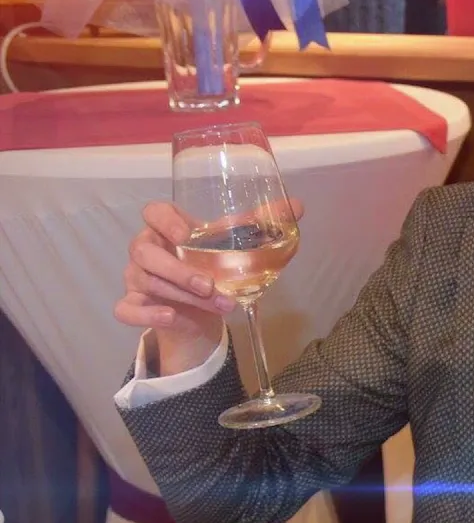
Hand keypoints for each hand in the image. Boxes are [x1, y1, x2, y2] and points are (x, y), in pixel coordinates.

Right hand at [114, 198, 304, 373]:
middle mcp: (146, 249)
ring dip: (183, 295)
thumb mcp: (235, 245)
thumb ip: (262, 224)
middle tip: (209, 285)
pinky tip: (171, 317)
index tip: (186, 236)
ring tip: (220, 305)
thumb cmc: (213, 266)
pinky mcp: (133, 304)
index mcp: (167, 228)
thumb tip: (298, 206)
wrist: (201, 309)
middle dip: (178, 270)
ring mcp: (135, 277)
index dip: (164, 220)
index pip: (152, 211)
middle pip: (144, 251)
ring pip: (145, 281)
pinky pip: (125, 309)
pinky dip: (146, 314)